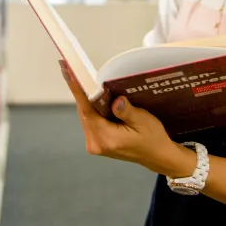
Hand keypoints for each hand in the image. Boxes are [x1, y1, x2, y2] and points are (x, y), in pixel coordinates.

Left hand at [58, 60, 195, 177]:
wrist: (157, 156)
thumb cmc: (153, 139)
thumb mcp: (144, 121)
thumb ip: (127, 111)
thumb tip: (115, 100)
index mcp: (107, 138)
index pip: (87, 109)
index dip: (77, 89)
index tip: (68, 72)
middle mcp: (97, 144)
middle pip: (84, 112)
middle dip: (80, 91)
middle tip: (73, 69)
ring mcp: (95, 145)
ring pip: (86, 116)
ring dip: (86, 99)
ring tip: (81, 78)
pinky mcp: (97, 143)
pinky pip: (90, 121)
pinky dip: (92, 108)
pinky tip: (93, 96)